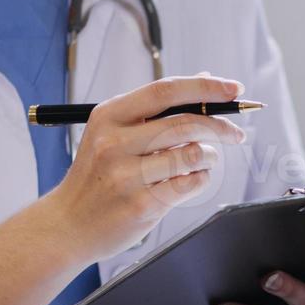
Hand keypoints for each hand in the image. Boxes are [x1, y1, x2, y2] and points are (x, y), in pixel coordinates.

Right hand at [38, 75, 248, 263]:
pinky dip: (200, 179)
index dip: (205, 88)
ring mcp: (127, 175)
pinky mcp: (142, 205)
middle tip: (235, 134)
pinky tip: (191, 180)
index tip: (233, 88)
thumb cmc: (98, 175)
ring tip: (204, 160)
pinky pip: (189, 184)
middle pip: (185, 123)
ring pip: (192, 154)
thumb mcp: (113, 133)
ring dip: (209, 156)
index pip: (166, 91)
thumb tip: (206, 80)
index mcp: (109, 115)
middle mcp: (114, 142)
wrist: (69, 224)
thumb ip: (156, 108)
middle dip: (220, 127)